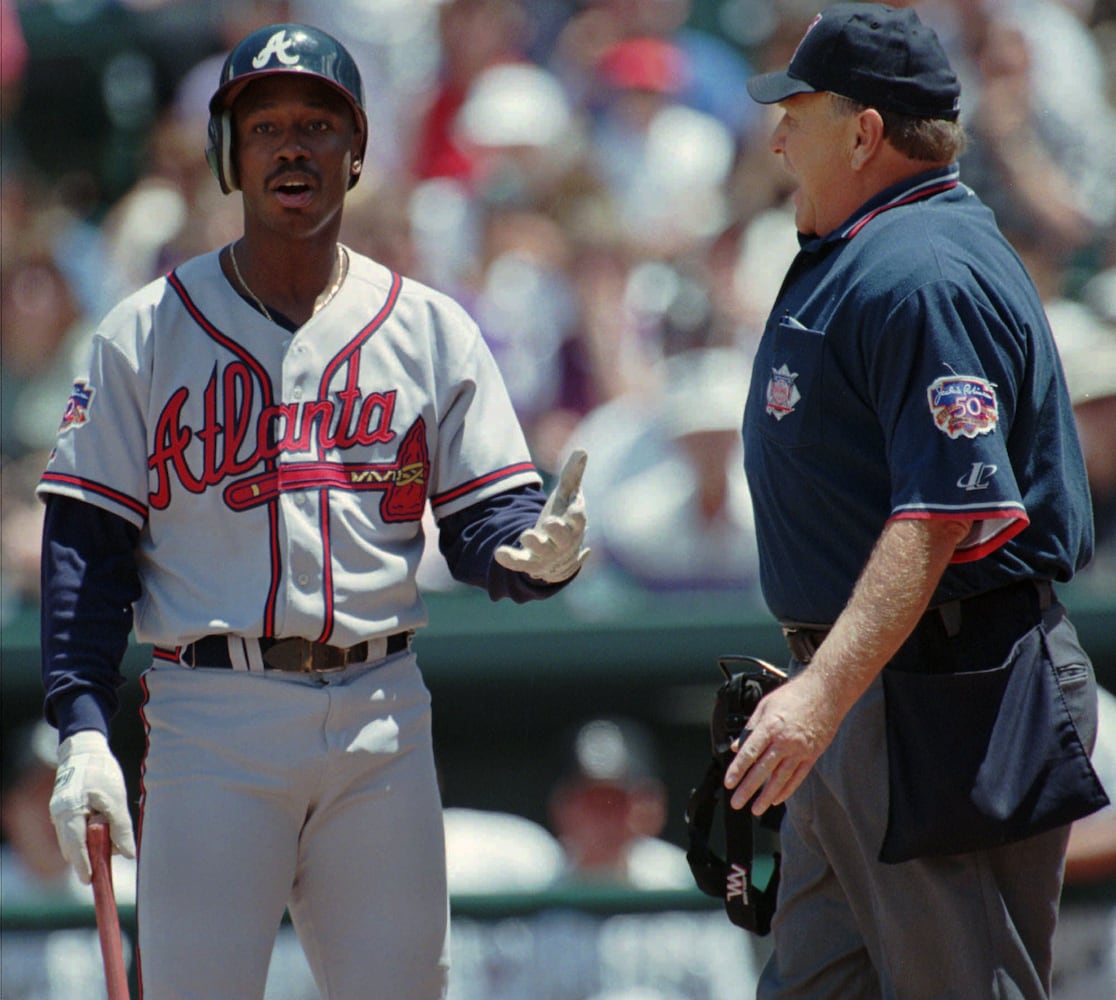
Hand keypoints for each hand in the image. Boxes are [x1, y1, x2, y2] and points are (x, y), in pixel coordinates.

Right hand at [49, 730, 135, 883]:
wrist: (85, 749)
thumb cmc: (102, 772)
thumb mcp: (116, 799)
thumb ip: (121, 828)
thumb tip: (128, 854)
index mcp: (70, 812)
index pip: (75, 846)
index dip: (84, 864)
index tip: (91, 880)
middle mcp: (59, 815)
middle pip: (72, 847)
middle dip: (89, 856)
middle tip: (105, 864)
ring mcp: (59, 813)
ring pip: (73, 840)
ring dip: (90, 845)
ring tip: (108, 842)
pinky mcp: (64, 810)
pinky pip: (73, 830)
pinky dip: (86, 835)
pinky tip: (101, 830)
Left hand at [494, 449, 589, 582]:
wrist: (559, 557)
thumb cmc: (564, 519)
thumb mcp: (567, 497)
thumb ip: (572, 475)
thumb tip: (581, 450)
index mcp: (574, 525)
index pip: (579, 520)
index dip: (577, 514)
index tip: (573, 508)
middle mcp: (563, 542)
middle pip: (564, 538)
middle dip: (557, 531)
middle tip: (549, 522)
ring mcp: (547, 554)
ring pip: (543, 551)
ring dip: (535, 543)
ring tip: (525, 534)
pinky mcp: (530, 562)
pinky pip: (520, 562)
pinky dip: (510, 559)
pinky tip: (499, 552)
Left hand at [723, 671, 843, 814]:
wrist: (826, 693)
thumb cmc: (794, 695)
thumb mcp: (765, 705)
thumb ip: (750, 728)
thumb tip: (737, 746)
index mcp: (770, 727)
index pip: (750, 753)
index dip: (738, 770)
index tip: (729, 783)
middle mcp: (784, 741)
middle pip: (763, 770)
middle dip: (748, 788)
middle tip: (737, 802)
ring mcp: (800, 750)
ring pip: (780, 778)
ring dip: (767, 796)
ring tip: (756, 809)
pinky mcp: (812, 755)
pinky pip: (798, 777)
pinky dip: (786, 789)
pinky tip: (776, 798)